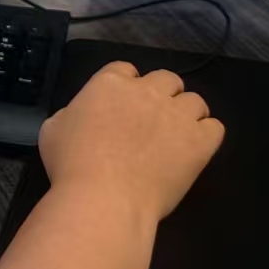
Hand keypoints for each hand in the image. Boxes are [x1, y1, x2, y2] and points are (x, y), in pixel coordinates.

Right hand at [38, 61, 223, 225]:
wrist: (104, 198)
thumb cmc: (71, 165)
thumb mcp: (53, 130)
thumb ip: (72, 114)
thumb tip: (81, 117)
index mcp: (110, 83)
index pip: (126, 70)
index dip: (127, 86)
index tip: (123, 108)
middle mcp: (147, 91)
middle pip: (166, 79)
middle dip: (162, 96)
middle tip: (152, 122)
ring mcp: (177, 115)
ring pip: (195, 101)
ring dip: (187, 115)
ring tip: (176, 138)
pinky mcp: (200, 141)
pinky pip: (215, 127)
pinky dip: (206, 136)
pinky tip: (193, 151)